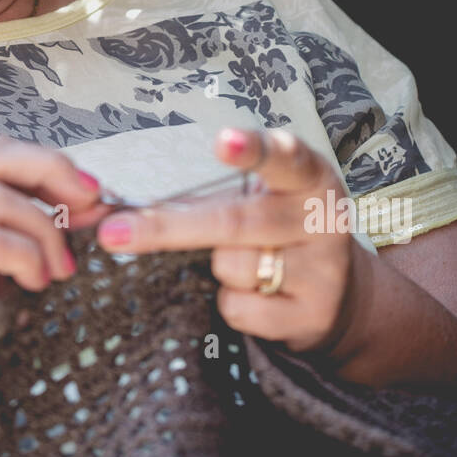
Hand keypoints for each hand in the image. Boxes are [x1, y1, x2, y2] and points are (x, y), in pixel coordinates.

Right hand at [0, 138, 112, 449]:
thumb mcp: (21, 284)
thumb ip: (44, 241)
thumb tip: (98, 205)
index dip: (44, 160)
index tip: (90, 192)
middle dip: (48, 169)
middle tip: (88, 204)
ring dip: (43, 228)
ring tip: (61, 271)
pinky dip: (25, 256)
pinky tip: (39, 286)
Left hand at [95, 127, 365, 355]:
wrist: (341, 295)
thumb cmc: (279, 229)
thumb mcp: (264, 195)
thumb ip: (213, 188)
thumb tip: (118, 204)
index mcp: (308, 176)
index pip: (282, 157)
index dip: (252, 150)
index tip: (223, 142)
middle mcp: (321, 218)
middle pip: (234, 221)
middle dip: (168, 227)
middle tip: (115, 233)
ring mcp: (321, 269)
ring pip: (231, 266)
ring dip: (215, 267)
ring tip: (243, 261)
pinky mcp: (312, 315)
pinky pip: (240, 308)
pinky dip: (231, 303)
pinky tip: (257, 294)